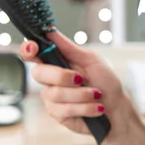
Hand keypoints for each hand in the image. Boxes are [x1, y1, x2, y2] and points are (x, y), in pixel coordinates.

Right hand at [19, 30, 135, 142]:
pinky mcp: (58, 115)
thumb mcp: (91, 60)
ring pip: (55, 94)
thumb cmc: (105, 81)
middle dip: (62, 76)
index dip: (28, 49)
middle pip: (39, 74)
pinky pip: (65, 109)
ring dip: (82, 94)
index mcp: (56, 62)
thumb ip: (69, 47)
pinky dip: (86, 107)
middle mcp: (50, 79)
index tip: (33, 47)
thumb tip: (50, 30)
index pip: (32, 54)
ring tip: (96, 95)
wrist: (116, 107)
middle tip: (81, 78)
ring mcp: (51, 98)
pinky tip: (96, 107)